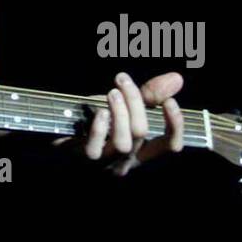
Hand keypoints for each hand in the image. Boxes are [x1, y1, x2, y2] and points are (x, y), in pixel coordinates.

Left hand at [57, 71, 185, 175]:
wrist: (65, 136)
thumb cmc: (101, 123)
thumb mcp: (127, 107)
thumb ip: (150, 96)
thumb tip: (177, 78)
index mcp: (143, 150)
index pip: (170, 146)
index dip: (175, 125)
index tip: (170, 101)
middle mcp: (128, 160)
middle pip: (141, 133)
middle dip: (135, 102)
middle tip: (123, 81)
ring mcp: (107, 162)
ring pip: (122, 143)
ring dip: (119, 113)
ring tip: (112, 92)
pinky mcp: (86, 160)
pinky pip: (96, 149)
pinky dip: (99, 128)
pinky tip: (99, 112)